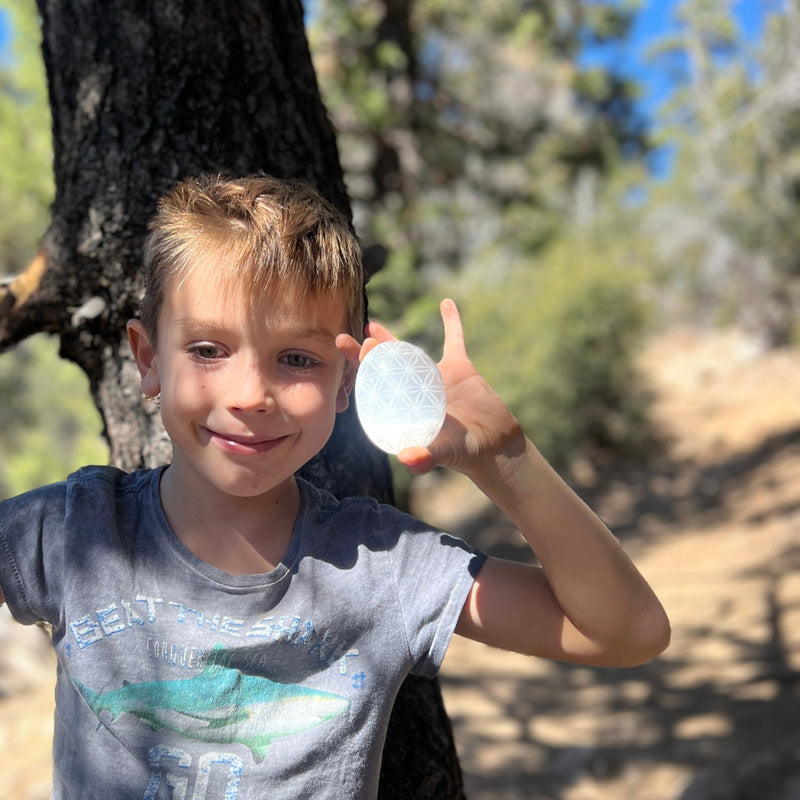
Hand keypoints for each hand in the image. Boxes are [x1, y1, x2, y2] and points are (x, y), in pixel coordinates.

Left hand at [338, 299, 522, 476]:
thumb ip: (427, 457)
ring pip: (409, 354)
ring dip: (390, 340)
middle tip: (357, 337)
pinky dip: (452, 322)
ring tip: (373, 326)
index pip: (375, 388)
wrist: (496, 446)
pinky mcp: (460, 368)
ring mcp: (435, 378)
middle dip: (368, 354)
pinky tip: (446, 303)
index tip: (354, 353)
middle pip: (384, 370)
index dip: (362, 370)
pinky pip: (455, 340)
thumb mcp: (444, 452)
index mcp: (404, 411)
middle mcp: (414, 393)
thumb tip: (408, 461)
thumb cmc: (465, 454)